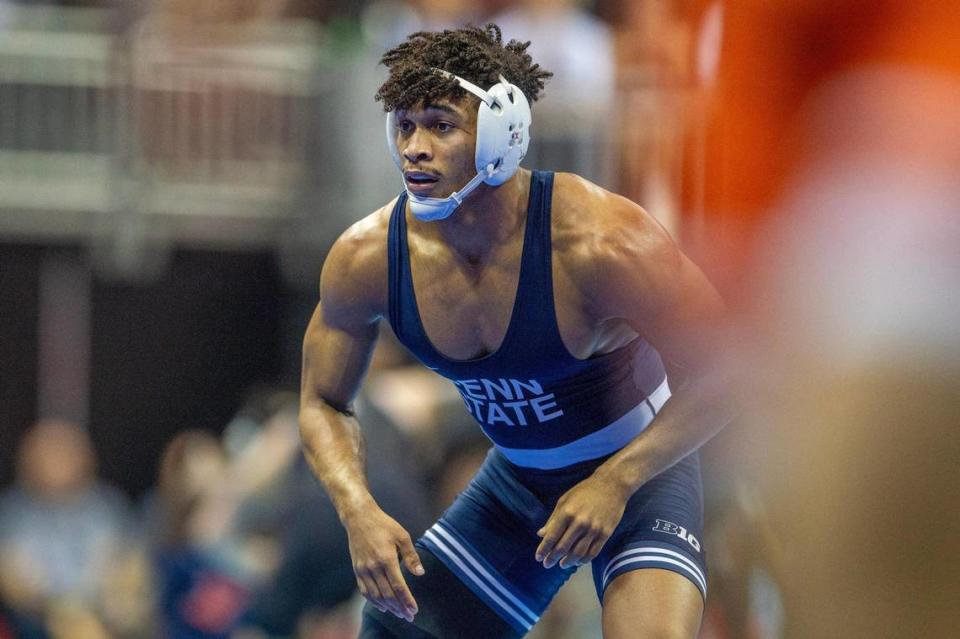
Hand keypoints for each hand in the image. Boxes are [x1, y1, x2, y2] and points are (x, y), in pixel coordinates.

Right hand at [344, 507, 424, 621]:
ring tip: (398, 613)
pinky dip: (373, 601)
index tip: (414, 610)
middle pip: (388, 594)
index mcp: (387, 558)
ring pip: (376, 595)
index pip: (398, 586)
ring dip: (388, 607)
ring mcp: (363, 569)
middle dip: (399, 608)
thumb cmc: (384, 524)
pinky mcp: (357, 569)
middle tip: (409, 616)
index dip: (407, 600)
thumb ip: (411, 556)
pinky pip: (364, 590)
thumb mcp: (402, 536)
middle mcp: (373, 566)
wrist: (359, 517)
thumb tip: (420, 573)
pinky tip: (382, 606)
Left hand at [535, 475, 629, 568]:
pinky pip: (593, 552)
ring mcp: (593, 529)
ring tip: (562, 564)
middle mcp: (579, 523)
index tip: (538, 558)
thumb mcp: (564, 500)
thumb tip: (540, 534)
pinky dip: (584, 560)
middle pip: (563, 547)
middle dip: (553, 558)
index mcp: (567, 513)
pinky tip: (578, 562)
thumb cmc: (584, 491)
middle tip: (547, 564)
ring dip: (568, 562)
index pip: (552, 537)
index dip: (543, 549)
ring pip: (578, 553)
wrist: (611, 486)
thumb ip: (553, 519)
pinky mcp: (605, 534)